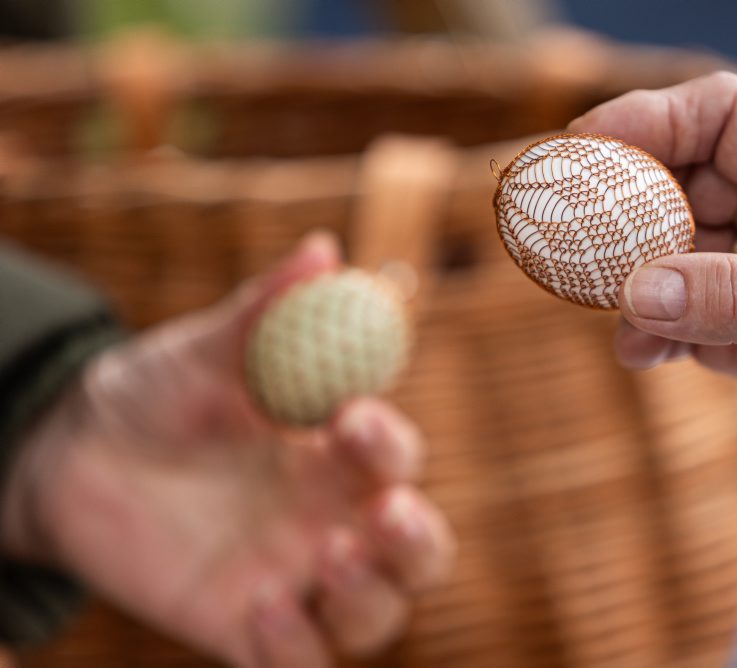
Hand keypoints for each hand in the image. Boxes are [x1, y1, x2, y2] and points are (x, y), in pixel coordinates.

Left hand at [1, 234, 454, 666]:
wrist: (71, 457)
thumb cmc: (154, 394)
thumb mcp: (203, 350)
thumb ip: (264, 309)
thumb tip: (323, 249)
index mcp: (334, 454)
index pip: (396, 460)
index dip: (390, 442)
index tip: (349, 414)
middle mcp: (330, 520)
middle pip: (418, 553)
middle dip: (417, 540)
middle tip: (385, 512)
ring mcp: (293, 580)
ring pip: (376, 616)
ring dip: (370, 595)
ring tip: (322, 557)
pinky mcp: (242, 628)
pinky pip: (298, 664)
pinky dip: (299, 649)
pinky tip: (263, 607)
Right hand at [569, 72, 736, 437]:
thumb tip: (639, 290)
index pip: (727, 117)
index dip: (656, 119)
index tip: (591, 143)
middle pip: (688, 186)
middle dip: (634, 212)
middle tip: (583, 237)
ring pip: (676, 257)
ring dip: (637, 283)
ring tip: (617, 311)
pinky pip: (682, 319)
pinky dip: (653, 333)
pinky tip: (641, 353)